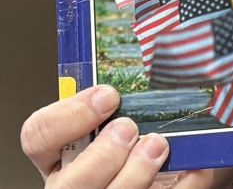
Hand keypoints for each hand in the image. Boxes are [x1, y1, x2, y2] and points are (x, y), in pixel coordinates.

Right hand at [21, 86, 232, 187]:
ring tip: (158, 145)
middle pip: (67, 185)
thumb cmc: (142, 133)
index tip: (108, 96)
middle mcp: (74, 184)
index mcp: (61, 154)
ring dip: (134, 174)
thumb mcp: (124, 110)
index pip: (38, 136)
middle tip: (129, 128)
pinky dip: (183, 182)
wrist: (172, 166)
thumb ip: (126, 94)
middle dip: (101, 157)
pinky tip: (193, 164)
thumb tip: (155, 57)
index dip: (68, 117)